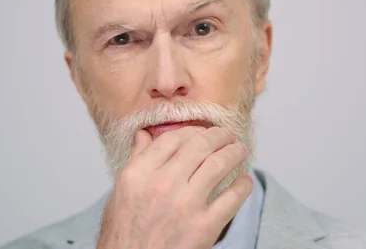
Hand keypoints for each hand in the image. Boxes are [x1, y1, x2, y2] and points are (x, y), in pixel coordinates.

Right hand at [96, 126, 251, 248]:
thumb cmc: (124, 234)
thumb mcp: (120, 193)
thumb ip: (136, 160)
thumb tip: (144, 135)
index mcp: (139, 173)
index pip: (172, 138)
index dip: (192, 130)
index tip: (201, 132)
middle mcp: (162, 184)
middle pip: (199, 145)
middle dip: (219, 135)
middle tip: (227, 135)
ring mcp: (186, 205)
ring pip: (219, 164)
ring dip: (235, 153)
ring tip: (240, 150)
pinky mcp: (205, 227)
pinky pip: (232, 198)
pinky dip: (243, 186)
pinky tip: (244, 181)